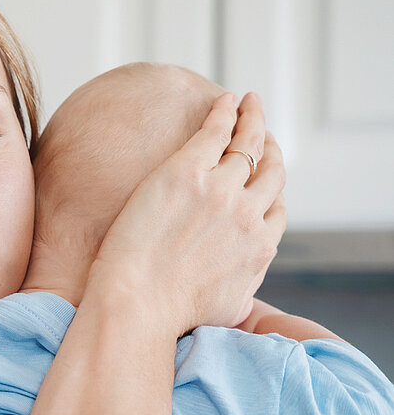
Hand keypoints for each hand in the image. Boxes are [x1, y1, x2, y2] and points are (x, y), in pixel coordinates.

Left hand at [86, 92, 286, 336]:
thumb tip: (245, 301)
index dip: (271, 190)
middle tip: (263, 130)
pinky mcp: (187, 172)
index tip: (263, 177)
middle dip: (271, 148)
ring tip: (249, 104)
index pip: (277, 209)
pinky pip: (215, 131)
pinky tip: (225, 99)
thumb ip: (242, 296)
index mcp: (259, 247)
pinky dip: (226, 112)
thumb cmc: (167, 315)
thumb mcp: (224, 312)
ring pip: (248, 144)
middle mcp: (249, 215)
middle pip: (271, 171)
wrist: (137, 304)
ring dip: (253, 119)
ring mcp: (221, 190)